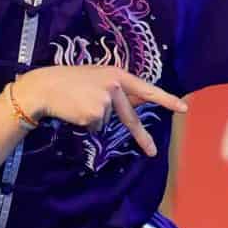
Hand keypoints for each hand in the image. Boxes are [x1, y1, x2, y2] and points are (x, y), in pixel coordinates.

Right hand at [16, 66, 186, 158]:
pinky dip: (84, 124)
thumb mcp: (97, 78)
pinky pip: (94, 127)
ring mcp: (105, 101)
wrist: (44, 86)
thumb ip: (117, 89)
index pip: (146, 90)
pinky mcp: (93, 114)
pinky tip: (74, 111)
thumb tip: (136, 103)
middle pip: (130, 118)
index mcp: (118, 75)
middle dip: (141, 137)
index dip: (165, 99)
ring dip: (93, 118)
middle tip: (153, 152)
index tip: (183, 108)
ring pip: (106, 122)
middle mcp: (115, 86)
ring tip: (78, 104)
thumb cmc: (69, 82)